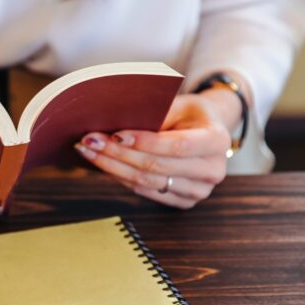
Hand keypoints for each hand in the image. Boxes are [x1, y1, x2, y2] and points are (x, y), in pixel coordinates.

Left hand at [74, 94, 233, 208]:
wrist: (208, 131)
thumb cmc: (190, 114)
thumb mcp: (179, 103)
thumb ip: (156, 112)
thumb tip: (117, 118)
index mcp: (217, 140)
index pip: (177, 145)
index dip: (144, 142)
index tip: (115, 134)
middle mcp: (212, 170)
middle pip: (157, 166)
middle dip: (118, 153)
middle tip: (88, 141)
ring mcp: (199, 190)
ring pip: (146, 182)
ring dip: (112, 167)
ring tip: (87, 151)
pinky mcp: (184, 202)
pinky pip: (145, 191)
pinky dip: (120, 177)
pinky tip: (103, 164)